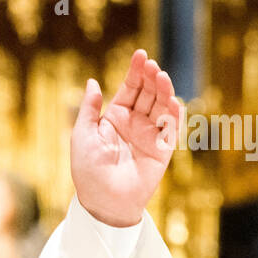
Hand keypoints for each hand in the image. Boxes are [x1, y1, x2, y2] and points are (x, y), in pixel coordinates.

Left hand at [70, 49, 182, 226]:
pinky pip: (171, 128)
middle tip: (151, 65)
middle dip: (151, 78)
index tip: (140, 55)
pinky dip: (174, 114)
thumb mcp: (82, 135)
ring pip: (162, 106)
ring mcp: (150, 135)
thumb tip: (92, 81)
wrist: (103, 201)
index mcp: (116, 117)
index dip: (135, 72)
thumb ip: (89, 109)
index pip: (130, 88)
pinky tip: (173, 100)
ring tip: (161, 77)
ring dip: (164, 91)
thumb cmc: (87, 170)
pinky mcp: (162, 150)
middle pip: (148, 93)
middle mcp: (135, 123)